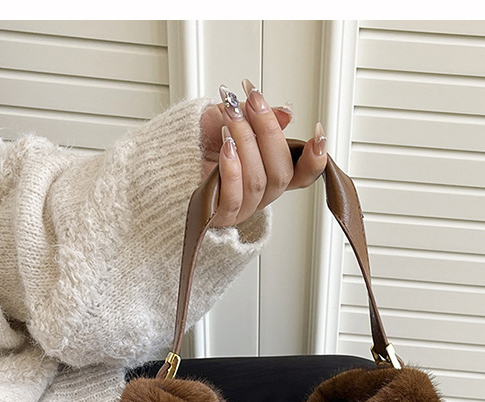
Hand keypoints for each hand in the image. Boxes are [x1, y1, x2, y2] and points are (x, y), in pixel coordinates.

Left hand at [199, 81, 326, 227]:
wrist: (166, 164)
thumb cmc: (197, 146)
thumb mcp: (227, 119)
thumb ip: (255, 116)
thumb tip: (286, 113)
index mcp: (270, 175)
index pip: (302, 174)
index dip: (315, 160)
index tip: (318, 135)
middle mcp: (262, 195)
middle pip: (281, 173)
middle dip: (270, 133)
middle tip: (254, 102)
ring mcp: (242, 208)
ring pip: (258, 181)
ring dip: (246, 142)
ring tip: (231, 114)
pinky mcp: (220, 216)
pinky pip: (233, 197)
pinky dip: (231, 169)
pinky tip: (226, 147)